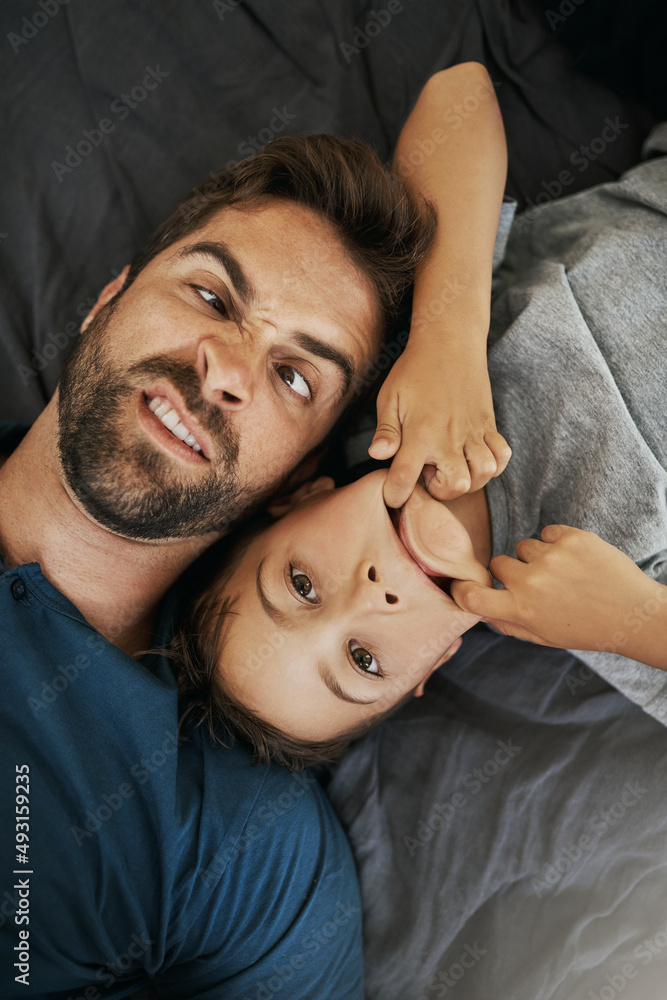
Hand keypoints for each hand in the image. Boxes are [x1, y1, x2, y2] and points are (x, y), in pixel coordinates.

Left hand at [368, 341, 510, 508]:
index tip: (393, 495)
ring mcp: (473, 431)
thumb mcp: (390, 398)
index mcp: (420, 432)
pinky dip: (493, 465)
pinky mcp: (488, 424)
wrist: (449, 341)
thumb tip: (377, 456)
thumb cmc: (414, 370)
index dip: (395, 494)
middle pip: (455, 486)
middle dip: (440, 491)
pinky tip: (475, 459)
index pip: (405, 478)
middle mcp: (449, 436)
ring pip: (483, 474)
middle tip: (428, 473)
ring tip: (451, 466)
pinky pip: (502, 456)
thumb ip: (386, 431)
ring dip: (468, 480)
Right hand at [450, 524, 659, 652]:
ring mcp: (552, 557)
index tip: (466, 585)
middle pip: (498, 564)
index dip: (462, 589)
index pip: (471, 596)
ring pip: (524, 546)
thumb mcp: (543, 636)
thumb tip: (480, 609)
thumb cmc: (586, 629)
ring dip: (537, 557)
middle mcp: (531, 582)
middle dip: (511, 572)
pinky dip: (557, 543)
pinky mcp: (572, 538)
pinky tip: (575, 561)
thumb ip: (508, 623)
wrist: (633, 614)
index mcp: (521, 610)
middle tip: (537, 584)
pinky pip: (548, 532)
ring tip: (563, 574)